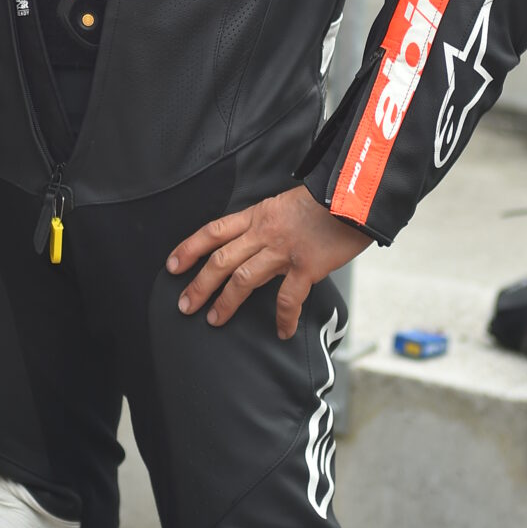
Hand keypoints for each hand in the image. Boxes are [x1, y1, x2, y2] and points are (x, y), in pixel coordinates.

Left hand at [166, 186, 371, 339]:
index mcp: (257, 214)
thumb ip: (268, 223)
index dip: (189, 248)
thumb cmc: (325, 199)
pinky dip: (284, 317)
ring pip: (243, 278)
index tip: (173, 265)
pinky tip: (282, 331)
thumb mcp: (286, 204)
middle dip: (199, 283)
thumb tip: (256, 244)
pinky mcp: (306, 266)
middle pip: (220, 259)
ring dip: (226, 301)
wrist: (353, 196)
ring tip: (214, 319)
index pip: (213, 231)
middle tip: (184, 305)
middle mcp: (264, 232)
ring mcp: (284, 250)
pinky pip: (288, 298)